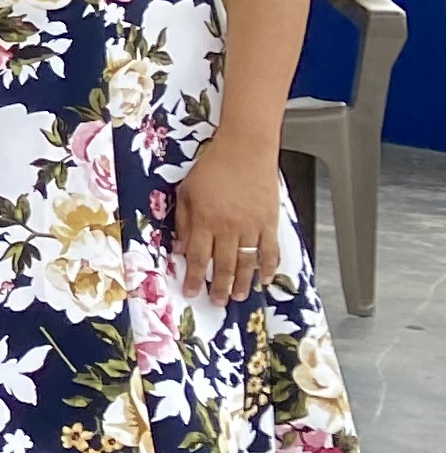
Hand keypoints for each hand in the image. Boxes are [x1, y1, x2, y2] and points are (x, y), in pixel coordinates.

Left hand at [170, 141, 289, 307]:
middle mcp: (228, 227)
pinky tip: (264, 279)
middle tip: (217, 302)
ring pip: (247, 262)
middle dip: (220, 287)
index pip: (199, 257)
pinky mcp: (269, 221)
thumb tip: (181, 250)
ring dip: (243, 283)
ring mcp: (251, 226)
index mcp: (204, 220)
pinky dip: (268, 267)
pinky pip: (270, 250)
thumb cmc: (212, 168)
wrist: (244, 150)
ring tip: (238, 297)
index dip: (195, 278)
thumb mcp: (186, 193)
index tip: (192, 291)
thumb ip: (183, 222)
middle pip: (224, 265)